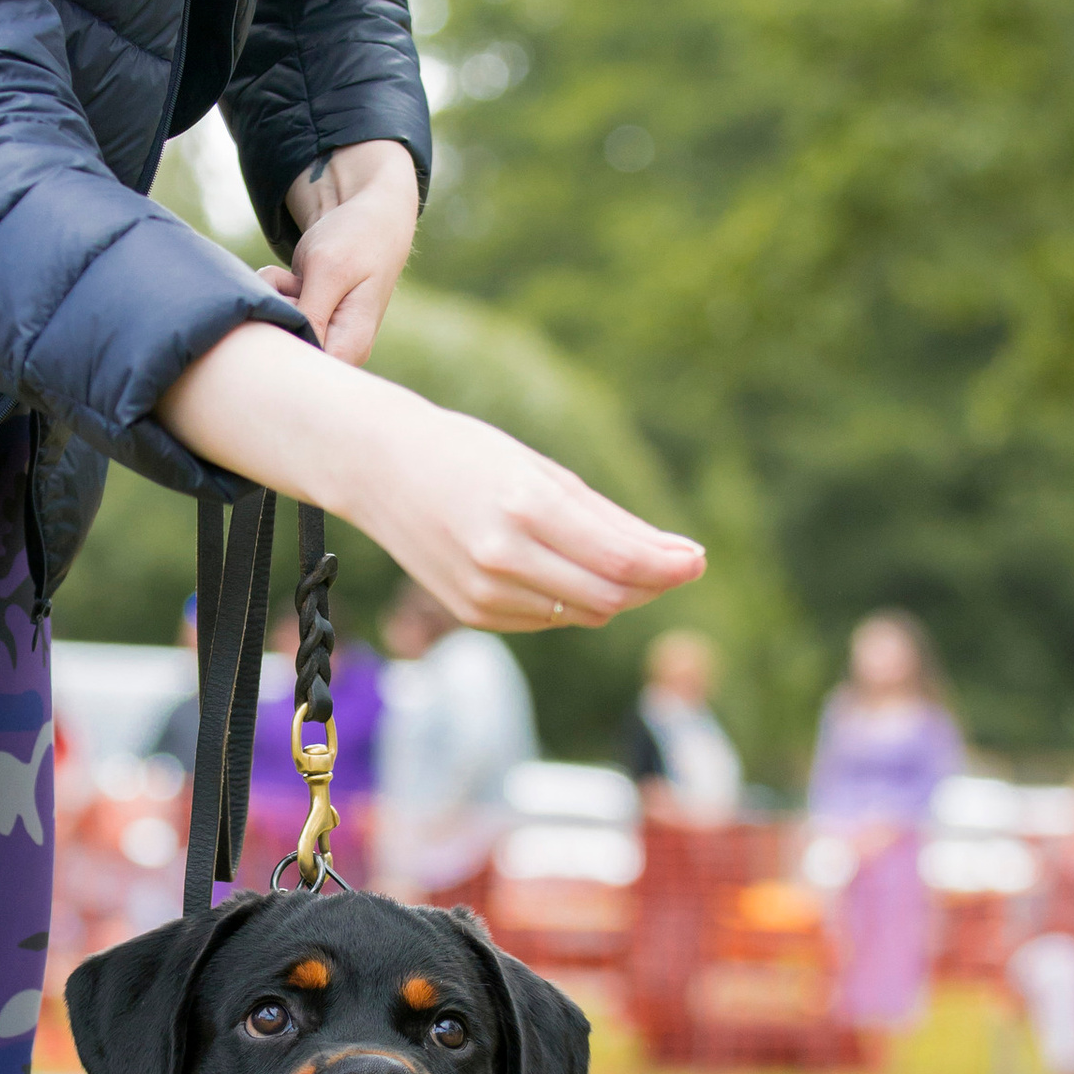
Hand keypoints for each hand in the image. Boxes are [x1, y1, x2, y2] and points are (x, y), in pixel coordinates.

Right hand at [156, 324, 703, 635]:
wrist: (376, 468)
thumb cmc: (467, 454)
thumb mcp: (541, 470)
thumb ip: (608, 520)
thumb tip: (678, 557)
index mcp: (524, 506)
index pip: (619, 558)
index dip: (669, 565)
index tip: (698, 559)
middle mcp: (503, 556)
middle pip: (610, 597)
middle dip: (652, 584)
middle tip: (677, 561)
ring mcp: (483, 593)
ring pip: (583, 614)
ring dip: (615, 592)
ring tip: (621, 558)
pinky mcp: (472, 613)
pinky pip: (548, 619)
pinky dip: (570, 599)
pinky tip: (562, 568)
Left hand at [265, 139, 419, 368]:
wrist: (369, 218)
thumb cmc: (357, 239)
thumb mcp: (329, 271)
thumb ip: (311, 315)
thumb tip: (294, 359)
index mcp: (350, 348)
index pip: (302, 368)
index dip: (284, 337)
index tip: (295, 302)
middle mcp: (336, 352)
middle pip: (281, 350)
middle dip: (276, 312)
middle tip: (296, 284)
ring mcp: (320, 338)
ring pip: (272, 330)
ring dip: (273, 298)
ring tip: (298, 278)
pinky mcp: (307, 323)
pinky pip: (273, 316)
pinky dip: (274, 293)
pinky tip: (295, 280)